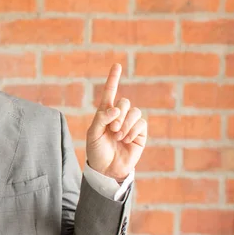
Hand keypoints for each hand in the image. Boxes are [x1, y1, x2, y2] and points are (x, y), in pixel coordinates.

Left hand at [86, 63, 147, 181]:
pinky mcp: (140, 133)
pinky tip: (126, 140)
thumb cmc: (97, 151)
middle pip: (124, 102)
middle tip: (112, 129)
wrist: (107, 169)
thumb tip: (115, 109)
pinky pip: (141, 123)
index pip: (109, 93)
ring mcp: (130, 124)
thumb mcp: (93, 134)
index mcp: (104, 113)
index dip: (113, 79)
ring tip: (118, 136)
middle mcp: (119, 116)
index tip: (117, 65)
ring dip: (125, 123)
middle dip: (118, 114)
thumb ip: (101, 119)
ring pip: (134, 111)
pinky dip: (133, 130)